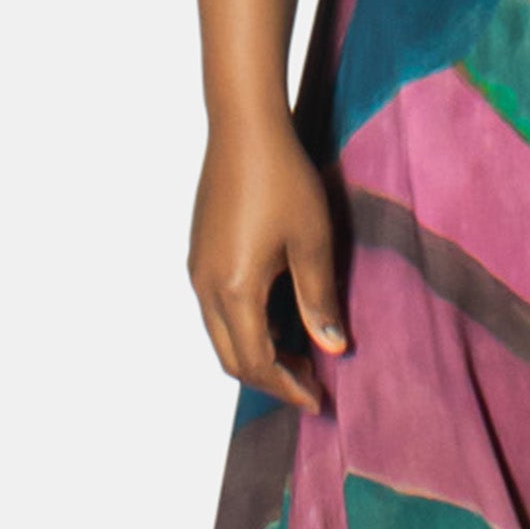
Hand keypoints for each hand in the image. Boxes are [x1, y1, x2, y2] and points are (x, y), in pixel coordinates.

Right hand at [188, 110, 349, 412]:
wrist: (243, 127)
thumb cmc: (283, 178)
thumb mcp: (312, 241)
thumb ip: (319, 299)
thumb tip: (332, 347)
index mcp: (234, 289)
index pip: (258, 362)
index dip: (288, 388)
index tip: (320, 401)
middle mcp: (206, 286)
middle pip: (232, 358)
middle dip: (271, 379)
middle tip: (313, 384)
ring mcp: (197, 270)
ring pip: (221, 336)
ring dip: (258, 353)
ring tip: (301, 354)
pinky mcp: (199, 254)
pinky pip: (216, 311)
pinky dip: (246, 328)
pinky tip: (280, 317)